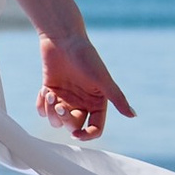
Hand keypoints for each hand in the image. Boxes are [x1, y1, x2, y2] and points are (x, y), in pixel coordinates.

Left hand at [36, 29, 134, 143]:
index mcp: (97, 103)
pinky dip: (42, 105)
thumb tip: (133, 115)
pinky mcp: (50, 92)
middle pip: (73, 126)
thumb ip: (117, 98)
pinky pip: (43, 110)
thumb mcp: (103, 80)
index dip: (86, 135)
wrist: (63, 39)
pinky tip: (44, 91)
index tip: (76, 134)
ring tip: (49, 94)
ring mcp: (65, 99)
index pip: (95, 128)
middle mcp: (82, 103)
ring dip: (50, 111)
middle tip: (59, 105)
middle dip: (64, 119)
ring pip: (56, 120)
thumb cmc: (86, 57)